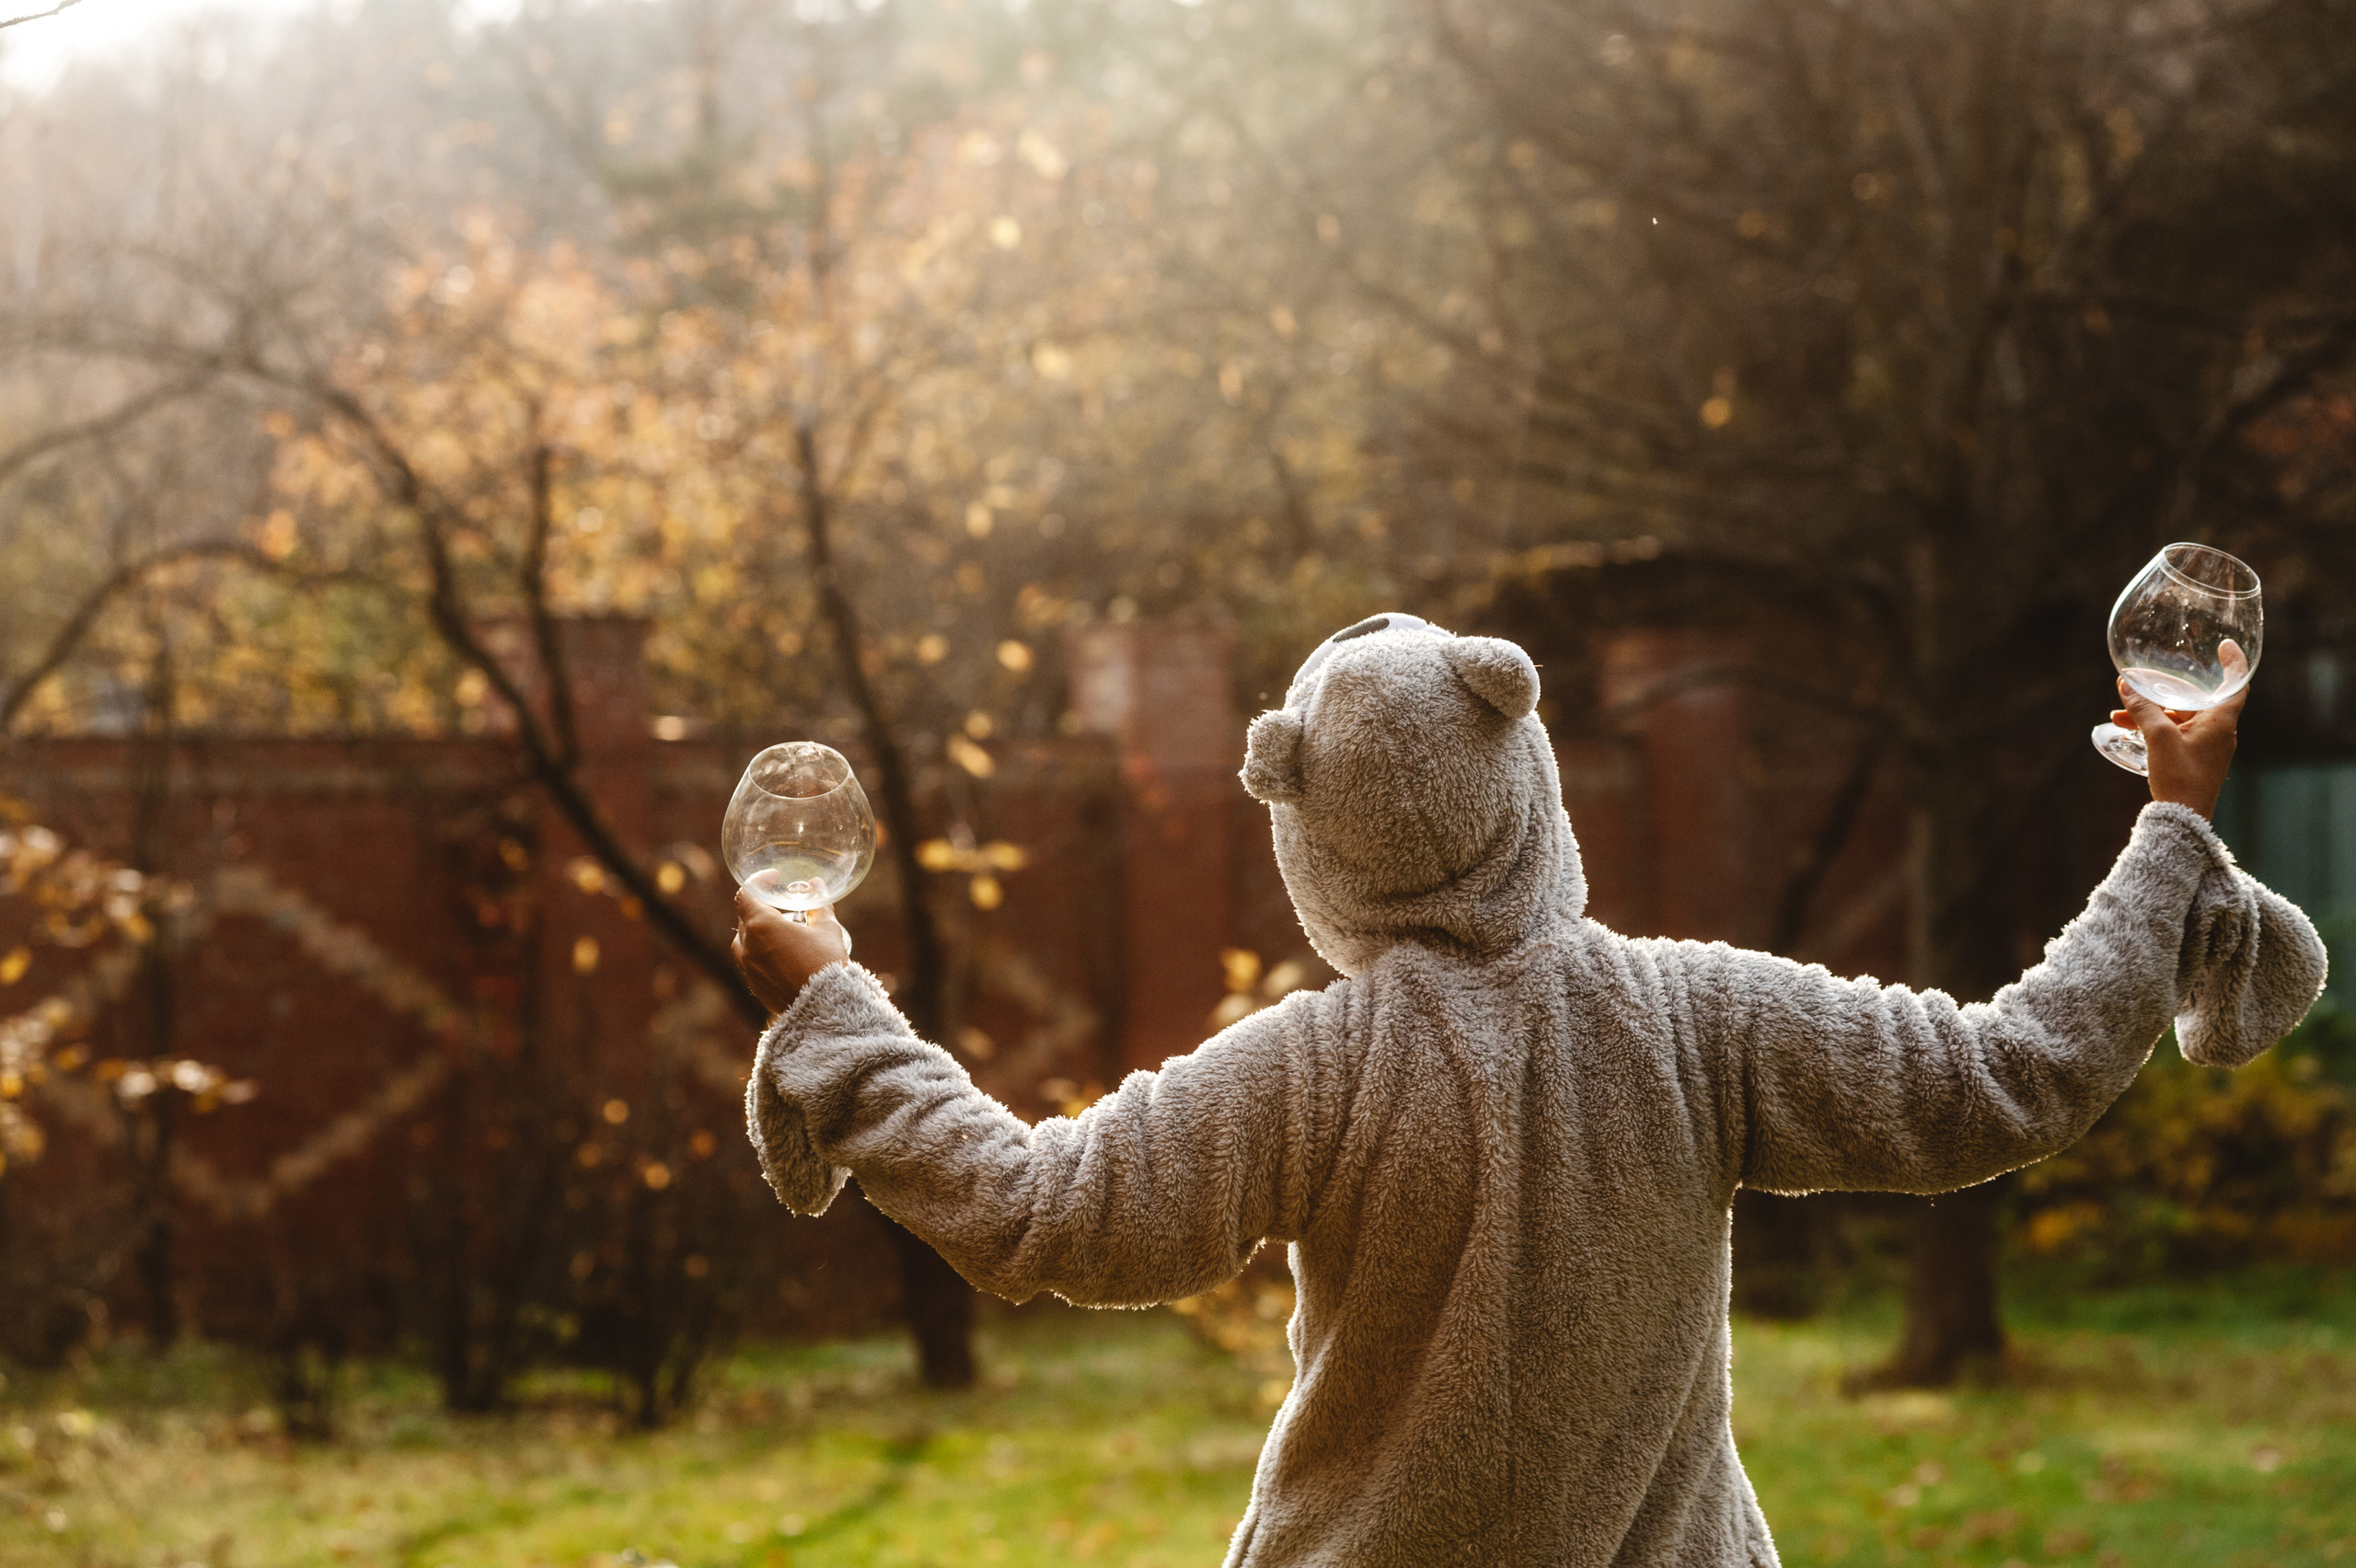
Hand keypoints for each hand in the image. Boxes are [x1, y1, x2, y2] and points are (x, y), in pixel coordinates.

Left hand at [733, 887, 852, 1014]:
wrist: (823, 1009)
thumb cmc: (825, 964)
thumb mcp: (827, 929)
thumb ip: (818, 904)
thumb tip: (816, 884)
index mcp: (761, 925)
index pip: (747, 893)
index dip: (759, 881)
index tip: (774, 879)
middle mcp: (747, 945)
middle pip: (745, 916)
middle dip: (763, 907)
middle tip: (784, 906)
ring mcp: (747, 967)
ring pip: (745, 941)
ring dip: (760, 932)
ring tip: (783, 932)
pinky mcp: (753, 985)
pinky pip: (751, 961)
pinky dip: (762, 953)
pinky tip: (783, 956)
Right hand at [2112, 672, 2244, 819]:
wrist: (2183, 818)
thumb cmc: (2180, 776)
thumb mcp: (2159, 738)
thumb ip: (2143, 709)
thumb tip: (2128, 685)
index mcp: (2222, 722)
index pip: (2236, 683)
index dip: (2233, 662)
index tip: (2224, 646)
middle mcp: (2220, 731)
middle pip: (2196, 700)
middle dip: (2164, 692)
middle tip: (2141, 683)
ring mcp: (2208, 746)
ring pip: (2180, 719)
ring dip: (2152, 714)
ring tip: (2120, 713)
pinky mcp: (2195, 759)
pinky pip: (2176, 734)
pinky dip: (2156, 729)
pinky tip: (2130, 730)